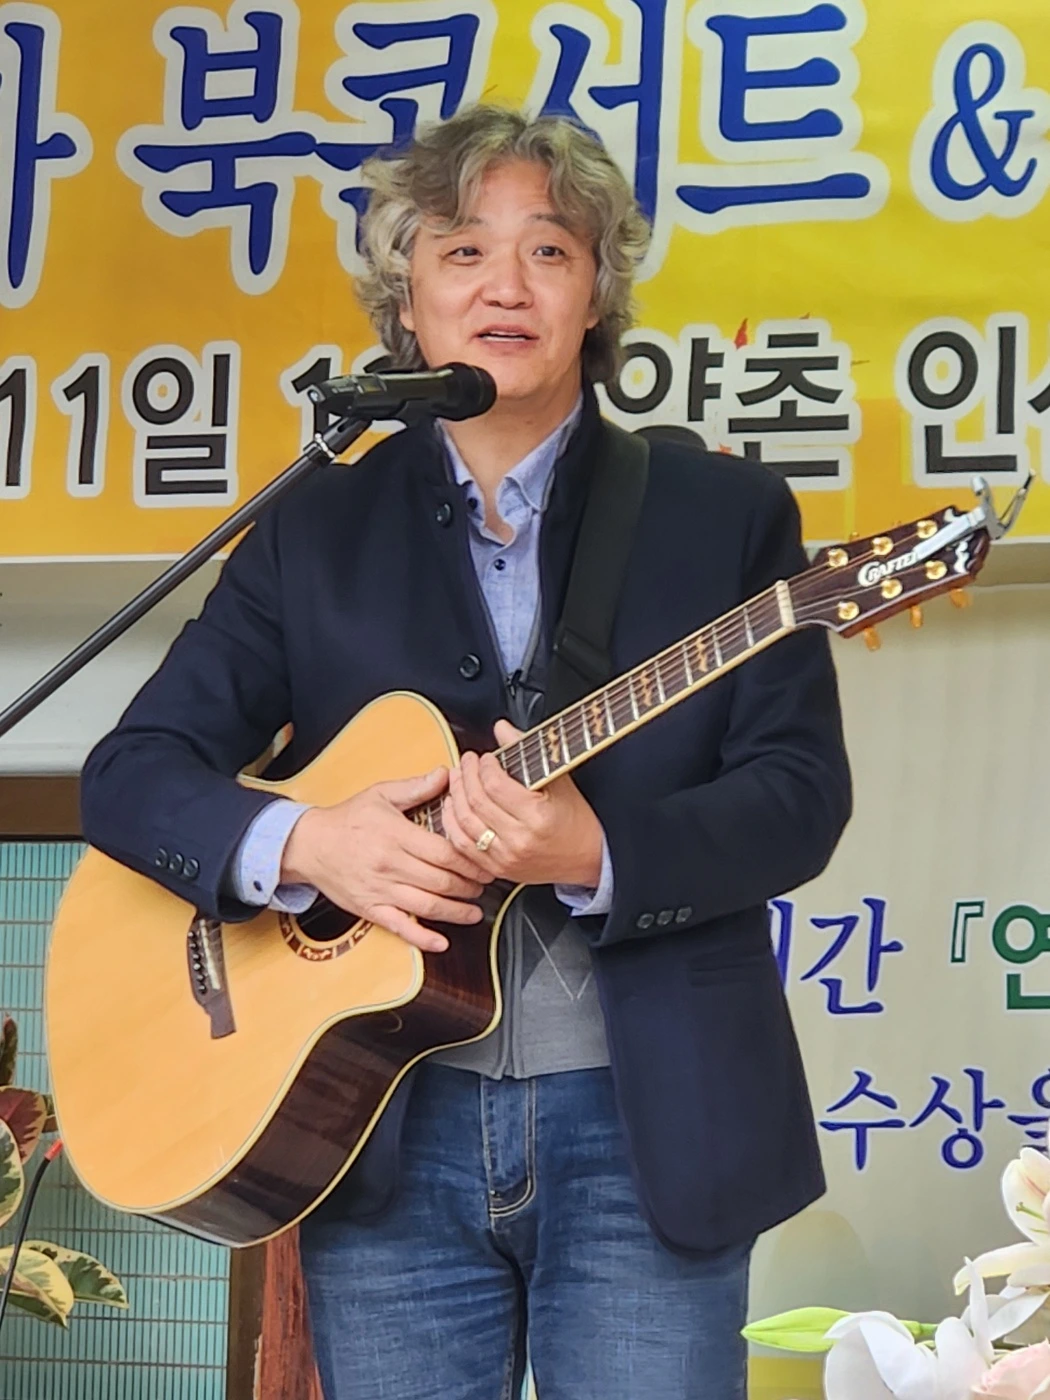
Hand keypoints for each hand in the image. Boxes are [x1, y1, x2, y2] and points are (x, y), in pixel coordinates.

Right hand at [280, 768, 490, 952]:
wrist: (309, 844)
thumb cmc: (347, 819)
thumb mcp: (380, 794)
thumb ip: (416, 787)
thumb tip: (447, 775)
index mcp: (396, 835)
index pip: (444, 852)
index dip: (470, 860)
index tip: (484, 860)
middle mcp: (390, 865)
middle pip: (441, 881)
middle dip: (470, 886)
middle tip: (485, 884)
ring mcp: (380, 890)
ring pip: (427, 906)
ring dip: (456, 911)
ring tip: (475, 911)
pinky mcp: (371, 909)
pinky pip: (399, 928)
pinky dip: (422, 938)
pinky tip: (441, 942)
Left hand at [442, 720, 603, 888]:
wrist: (587, 858)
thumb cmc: (576, 819)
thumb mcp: (558, 780)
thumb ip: (526, 751)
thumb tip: (502, 728)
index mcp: (537, 816)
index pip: (495, 785)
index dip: (484, 766)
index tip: (485, 757)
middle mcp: (519, 839)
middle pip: (476, 802)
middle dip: (466, 775)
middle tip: (466, 761)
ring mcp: (506, 858)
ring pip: (464, 823)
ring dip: (455, 796)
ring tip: (457, 780)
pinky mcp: (497, 869)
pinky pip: (463, 846)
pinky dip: (452, 824)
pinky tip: (453, 807)